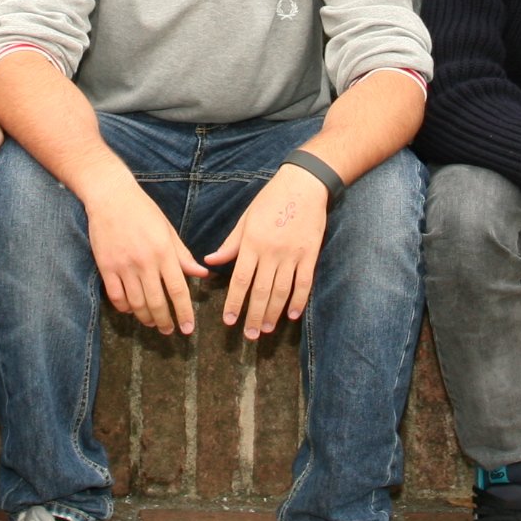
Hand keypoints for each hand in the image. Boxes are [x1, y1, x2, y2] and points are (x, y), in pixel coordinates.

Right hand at [87, 180, 206, 335]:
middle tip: (169, 331)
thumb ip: (183, 255)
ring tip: (152, 323)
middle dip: (165, 322)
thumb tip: (203, 274)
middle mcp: (145, 261)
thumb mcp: (168, 230)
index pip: (178, 290)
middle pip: (157, 302)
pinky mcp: (106, 266)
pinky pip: (116, 296)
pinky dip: (124, 308)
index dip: (184, 312)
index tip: (188, 329)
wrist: (111, 196)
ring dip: (146, 318)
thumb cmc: (143, 211)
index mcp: (164, 252)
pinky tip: (131, 310)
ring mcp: (124, 265)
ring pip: (136, 303)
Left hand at [206, 165, 331, 338]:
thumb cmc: (270, 200)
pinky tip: (292, 315)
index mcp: (252, 242)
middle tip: (248, 335)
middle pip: (261, 290)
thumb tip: (210, 262)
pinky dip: (298, 300)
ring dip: (273, 313)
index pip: (240, 279)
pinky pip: (304, 282)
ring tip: (265, 329)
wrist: (303, 185)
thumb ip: (230, 244)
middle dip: (253, 315)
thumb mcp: (246, 219)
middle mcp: (271, 251)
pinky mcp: (310, 254)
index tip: (229, 321)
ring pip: (281, 291)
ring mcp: (292, 254)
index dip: (234, 302)